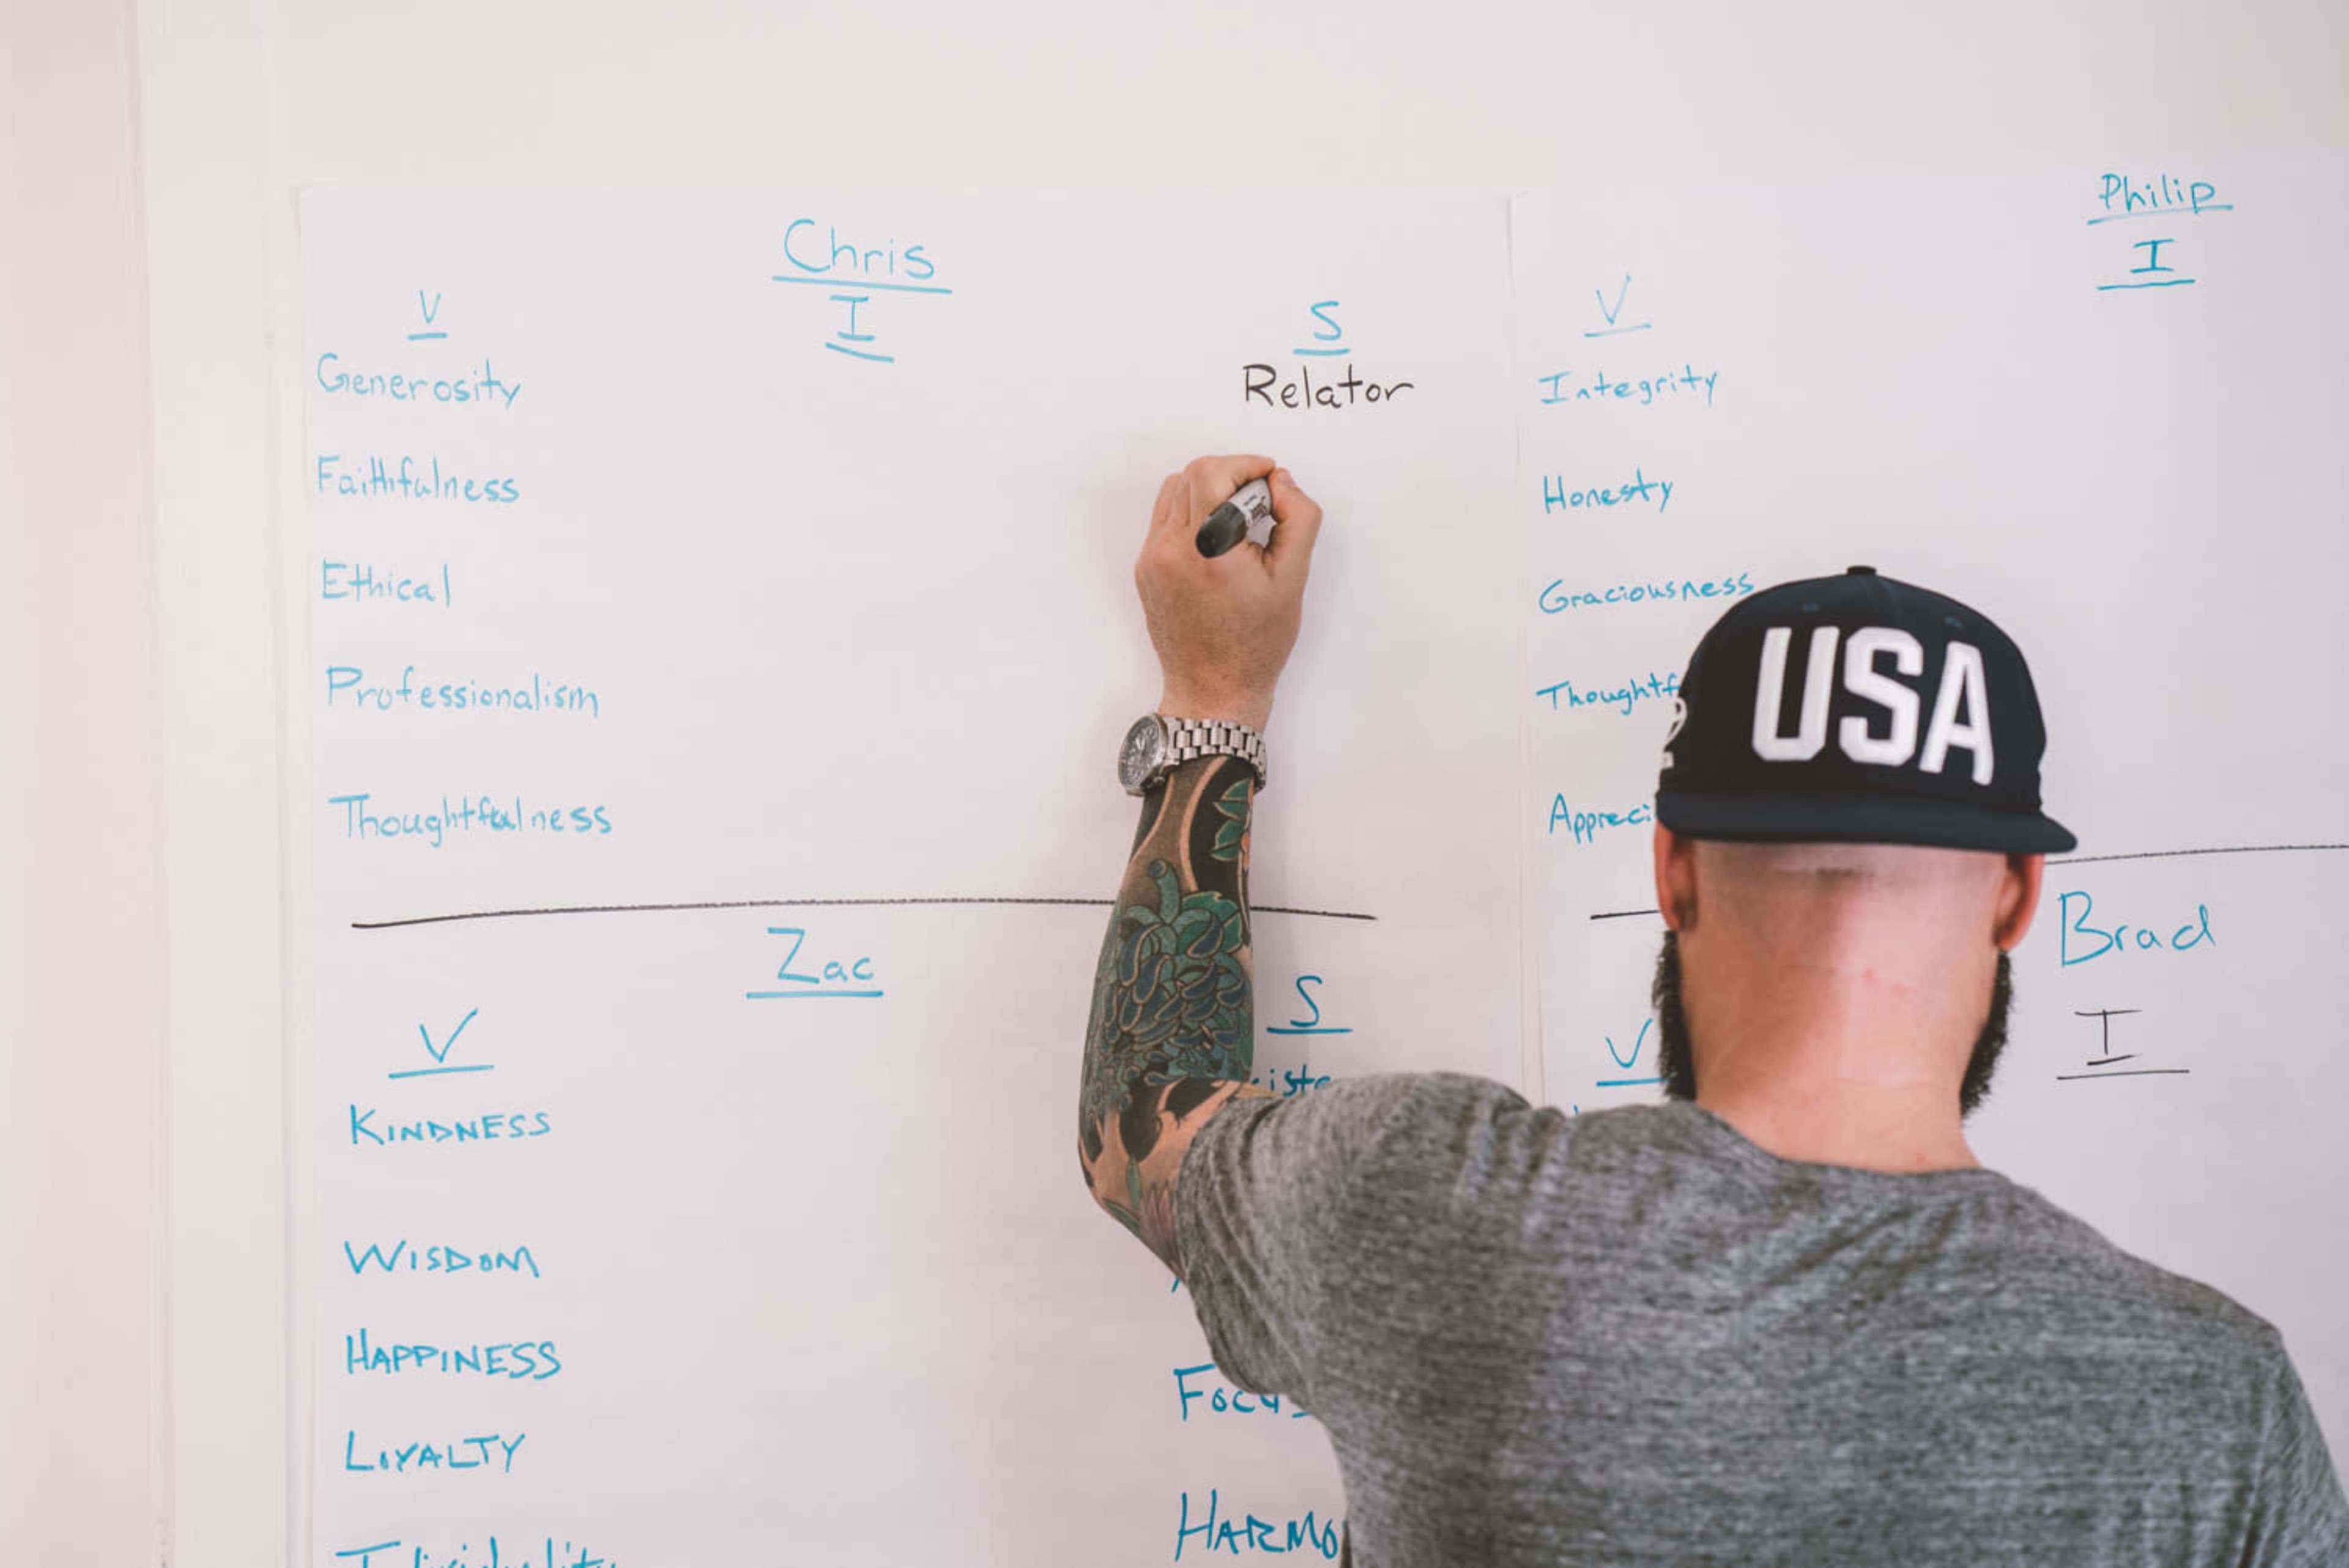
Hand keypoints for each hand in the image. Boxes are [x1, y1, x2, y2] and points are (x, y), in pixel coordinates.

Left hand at [1134, 454, 1324, 732]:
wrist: (1214, 690)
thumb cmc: (1254, 646)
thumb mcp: (1293, 579)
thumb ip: (1298, 519)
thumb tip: (1283, 483)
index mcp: (1207, 549)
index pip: (1213, 473)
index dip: (1247, 465)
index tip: (1270, 480)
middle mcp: (1170, 550)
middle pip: (1193, 475)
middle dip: (1231, 476)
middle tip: (1260, 503)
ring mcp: (1152, 560)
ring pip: (1175, 492)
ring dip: (1209, 491)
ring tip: (1238, 522)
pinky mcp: (1146, 570)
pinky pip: (1164, 520)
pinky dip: (1192, 515)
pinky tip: (1218, 543)